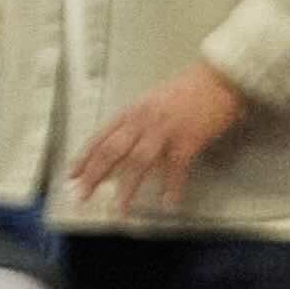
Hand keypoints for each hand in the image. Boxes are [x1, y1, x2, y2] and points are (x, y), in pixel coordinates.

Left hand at [72, 57, 252, 215]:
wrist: (217, 80)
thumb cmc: (185, 91)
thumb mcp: (150, 103)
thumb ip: (135, 125)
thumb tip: (121, 152)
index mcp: (130, 113)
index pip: (100, 138)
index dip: (84, 159)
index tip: (72, 176)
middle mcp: (142, 121)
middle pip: (111, 151)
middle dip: (94, 175)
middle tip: (82, 196)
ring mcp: (164, 131)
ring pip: (138, 162)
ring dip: (128, 187)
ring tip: (120, 208)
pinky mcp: (188, 139)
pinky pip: (176, 168)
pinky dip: (172, 187)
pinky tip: (169, 203)